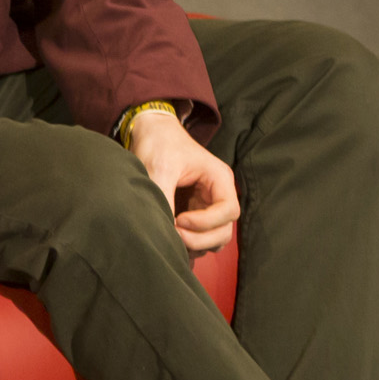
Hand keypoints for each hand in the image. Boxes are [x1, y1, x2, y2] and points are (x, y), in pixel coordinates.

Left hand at [124, 108, 238, 253]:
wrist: (150, 133)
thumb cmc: (159, 145)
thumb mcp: (159, 168)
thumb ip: (164, 197)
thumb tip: (164, 229)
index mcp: (218, 179)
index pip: (228, 211)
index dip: (206, 222)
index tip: (180, 220)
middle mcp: (218, 195)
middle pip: (224, 230)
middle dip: (200, 239)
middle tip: (173, 235)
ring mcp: (207, 207)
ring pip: (214, 239)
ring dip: (194, 245)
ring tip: (169, 238)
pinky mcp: (194, 215)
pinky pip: (199, 239)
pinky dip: (188, 246)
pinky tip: (169, 242)